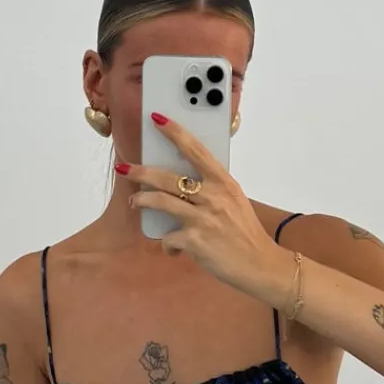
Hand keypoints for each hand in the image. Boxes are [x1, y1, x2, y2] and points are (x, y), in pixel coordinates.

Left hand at [119, 113, 285, 294]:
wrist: (259, 264)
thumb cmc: (245, 233)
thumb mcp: (234, 201)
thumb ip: (213, 189)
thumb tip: (185, 184)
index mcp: (223, 182)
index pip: (195, 150)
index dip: (174, 132)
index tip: (157, 120)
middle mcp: (212, 196)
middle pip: (167, 178)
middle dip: (140, 171)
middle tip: (124, 168)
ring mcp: (202, 219)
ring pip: (161, 202)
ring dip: (142, 200)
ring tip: (134, 201)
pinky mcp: (195, 241)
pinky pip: (169, 238)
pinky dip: (167, 244)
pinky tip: (172, 248)